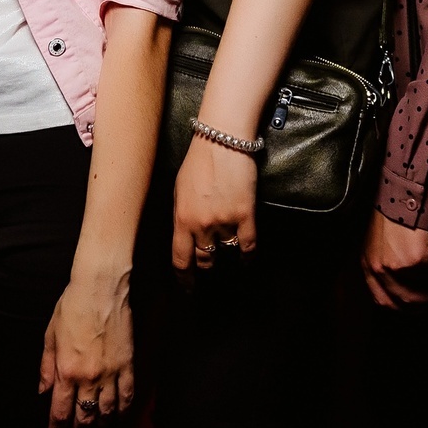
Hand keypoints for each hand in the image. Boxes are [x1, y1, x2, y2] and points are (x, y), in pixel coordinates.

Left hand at [40, 268, 134, 427]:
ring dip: (100, 426)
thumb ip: (46, 367)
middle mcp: (89, 377)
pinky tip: (117, 415)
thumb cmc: (75, 304)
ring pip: (107, 412)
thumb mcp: (50, 335)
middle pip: (84, 418)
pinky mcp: (129, 365)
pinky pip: (127, 396)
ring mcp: (111, 373)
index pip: (60, 413)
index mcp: (67, 371)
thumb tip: (43, 390)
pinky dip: (122, 410)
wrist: (102, 286)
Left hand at [171, 136, 256, 270]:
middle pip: (204, 259)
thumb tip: (186, 234)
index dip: (184, 277)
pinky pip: (248, 246)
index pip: (180, 259)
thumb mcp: (179, 190)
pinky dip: (248, 256)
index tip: (187, 288)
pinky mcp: (245, 215)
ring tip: (230, 262)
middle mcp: (201, 226)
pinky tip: (248, 261)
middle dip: (206, 268)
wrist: (222, 140)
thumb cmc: (198, 161)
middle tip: (209, 275)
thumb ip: (182, 215)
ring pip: (226, 252)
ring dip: (227, 256)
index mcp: (181, 219)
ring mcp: (224, 221)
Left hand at [361, 211, 427, 307]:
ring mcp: (396, 266)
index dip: (402, 307)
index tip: (418, 308)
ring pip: (419, 293)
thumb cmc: (390, 212)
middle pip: (402, 301)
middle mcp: (379, 268)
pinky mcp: (415, 259)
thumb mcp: (380, 241)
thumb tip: (420, 280)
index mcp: (368, 264)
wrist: (399, 192)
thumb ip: (391, 264)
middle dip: (424, 304)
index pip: (382, 300)